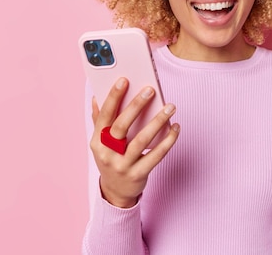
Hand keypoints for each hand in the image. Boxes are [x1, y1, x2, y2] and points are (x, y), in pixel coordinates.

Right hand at [90, 78, 179, 207]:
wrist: (116, 191)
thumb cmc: (112, 158)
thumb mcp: (101, 142)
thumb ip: (100, 120)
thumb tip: (96, 96)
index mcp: (97, 141)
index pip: (104, 116)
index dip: (113, 97)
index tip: (124, 80)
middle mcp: (107, 154)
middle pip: (122, 126)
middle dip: (136, 106)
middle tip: (151, 89)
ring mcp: (122, 165)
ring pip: (141, 140)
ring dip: (157, 121)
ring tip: (170, 106)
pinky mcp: (138, 174)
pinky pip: (156, 155)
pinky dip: (168, 140)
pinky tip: (175, 127)